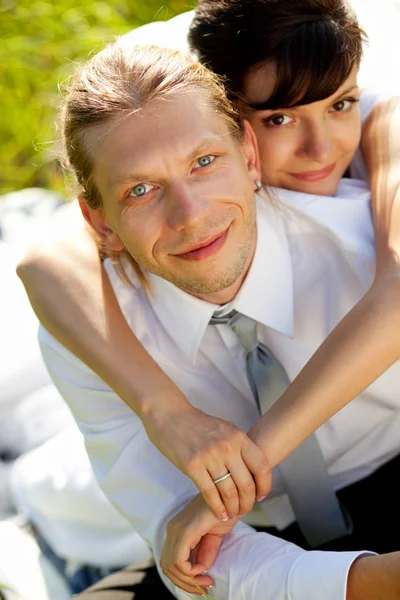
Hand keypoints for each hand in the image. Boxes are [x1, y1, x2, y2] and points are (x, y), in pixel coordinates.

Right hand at [145, 403, 270, 519]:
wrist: (170, 415)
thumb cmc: (198, 423)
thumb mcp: (225, 429)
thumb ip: (239, 447)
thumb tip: (253, 470)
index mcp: (238, 437)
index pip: (261, 466)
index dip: (265, 485)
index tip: (261, 495)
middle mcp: (227, 447)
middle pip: (246, 483)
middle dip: (248, 502)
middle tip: (245, 509)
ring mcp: (210, 456)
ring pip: (229, 492)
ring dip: (233, 508)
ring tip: (233, 513)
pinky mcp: (192, 466)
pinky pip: (210, 493)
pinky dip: (217, 508)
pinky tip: (220, 514)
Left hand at [160, 494, 238, 594]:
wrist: (232, 494)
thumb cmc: (224, 511)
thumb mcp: (213, 537)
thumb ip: (204, 553)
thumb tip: (200, 570)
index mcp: (177, 530)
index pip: (170, 562)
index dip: (184, 578)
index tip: (205, 582)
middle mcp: (173, 529)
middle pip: (166, 566)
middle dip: (184, 583)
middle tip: (204, 587)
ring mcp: (177, 529)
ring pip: (170, 566)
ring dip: (188, 580)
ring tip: (206, 581)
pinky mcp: (185, 531)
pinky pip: (179, 560)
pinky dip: (190, 572)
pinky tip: (204, 571)